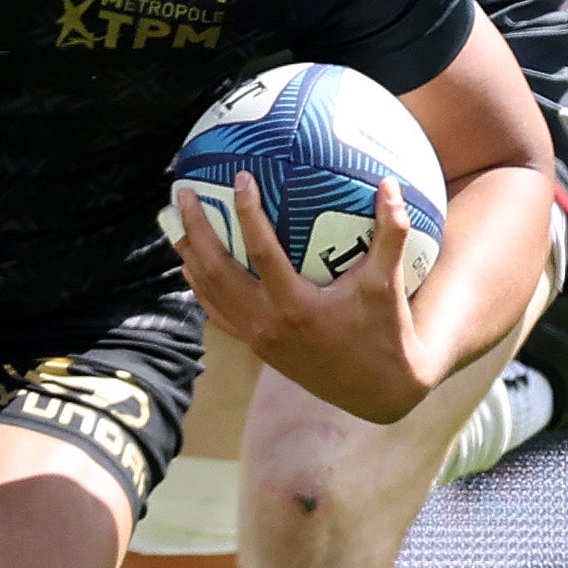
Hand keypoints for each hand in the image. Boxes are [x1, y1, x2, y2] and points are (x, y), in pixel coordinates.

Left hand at [171, 174, 444, 424]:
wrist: (376, 390)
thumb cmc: (385, 332)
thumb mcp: (388, 283)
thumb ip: (391, 233)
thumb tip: (390, 184)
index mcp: (296, 306)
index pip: (261, 252)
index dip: (248, 213)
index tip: (240, 178)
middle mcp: (268, 323)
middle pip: (216, 270)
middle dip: (195, 230)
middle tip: (185, 193)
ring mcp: (257, 338)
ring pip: (209, 292)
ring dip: (189, 256)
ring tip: (176, 221)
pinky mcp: (257, 347)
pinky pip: (218, 312)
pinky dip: (201, 285)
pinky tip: (194, 264)